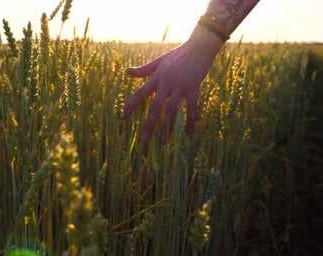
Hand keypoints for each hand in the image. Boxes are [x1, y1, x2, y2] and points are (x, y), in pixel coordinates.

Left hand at [122, 25, 222, 142]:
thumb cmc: (178, 54)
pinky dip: (190, 121)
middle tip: (143, 141)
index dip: (131, 106)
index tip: (122, 118)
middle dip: (149, 125)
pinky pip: (191, 108)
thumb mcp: (159, 61)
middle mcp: (166, 83)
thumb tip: (127, 72)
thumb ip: (143, 70)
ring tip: (162, 143)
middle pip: (155, 108)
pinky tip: (188, 133)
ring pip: (171, 111)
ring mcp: (180, 87)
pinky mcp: (194, 88)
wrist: (199, 46)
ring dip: (167, 128)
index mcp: (156, 78)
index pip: (140, 94)